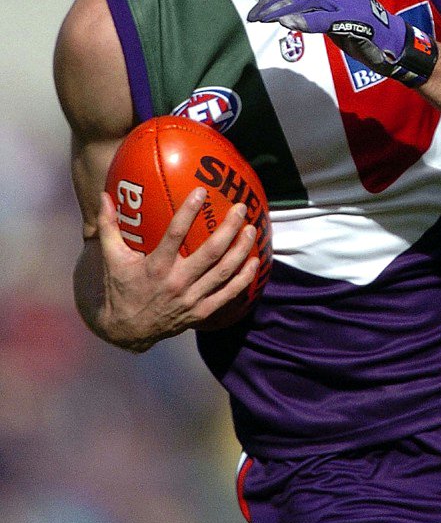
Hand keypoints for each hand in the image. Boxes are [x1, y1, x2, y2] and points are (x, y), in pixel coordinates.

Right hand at [83, 189, 260, 350]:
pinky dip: (244, 278)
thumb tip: (103, 196)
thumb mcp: (111, 258)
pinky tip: (254, 262)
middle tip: (241, 208)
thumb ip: (108, 226)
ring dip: (241, 250)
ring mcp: (192, 299)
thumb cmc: (120, 288)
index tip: (201, 192)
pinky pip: (228, 294)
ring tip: (252, 230)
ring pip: (224, 272)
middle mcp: (177, 283)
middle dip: (229, 228)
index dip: (189, 213)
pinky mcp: (201, 312)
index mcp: (156, 267)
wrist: (126, 330)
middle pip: (211, 253)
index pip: (175, 235)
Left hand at [248, 0, 437, 87]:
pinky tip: (286, 23)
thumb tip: (283, 8)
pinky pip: (323, 18)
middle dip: (273, 0)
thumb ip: (313, 6)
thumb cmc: (360, 29)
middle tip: (255, 15)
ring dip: (281, 9)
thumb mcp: (333, 11)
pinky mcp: (353, 21)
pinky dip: (303, 20)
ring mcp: (348, 2)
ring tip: (264, 19)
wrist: (392, 44)